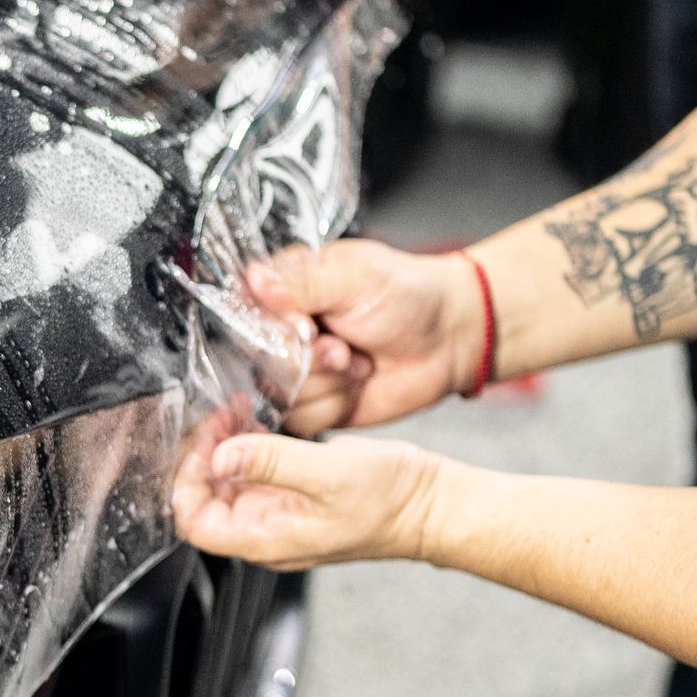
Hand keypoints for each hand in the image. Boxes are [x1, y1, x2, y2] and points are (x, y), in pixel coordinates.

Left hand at [173, 408, 444, 571]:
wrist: (430, 504)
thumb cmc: (389, 500)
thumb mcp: (328, 475)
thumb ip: (272, 463)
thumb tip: (221, 456)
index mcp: (265, 539)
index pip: (195, 523)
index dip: (187, 482)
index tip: (203, 442)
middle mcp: (263, 530)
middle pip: (204, 499)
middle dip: (202, 454)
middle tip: (219, 415)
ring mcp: (276, 512)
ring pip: (225, 481)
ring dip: (221, 444)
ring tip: (234, 409)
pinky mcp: (290, 493)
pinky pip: (251, 470)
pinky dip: (243, 443)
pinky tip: (252, 418)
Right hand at [244, 239, 486, 435]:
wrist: (449, 338)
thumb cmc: (408, 296)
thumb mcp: (357, 276)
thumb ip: (303, 281)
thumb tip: (255, 281)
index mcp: (283, 291)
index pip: (247, 317)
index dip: (279, 331)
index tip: (310, 326)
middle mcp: (282, 334)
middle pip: (264, 362)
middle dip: (311, 361)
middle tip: (344, 347)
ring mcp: (296, 373)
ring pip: (282, 395)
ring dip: (329, 383)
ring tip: (358, 362)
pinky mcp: (313, 406)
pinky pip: (302, 421)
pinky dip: (337, 405)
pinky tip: (358, 385)